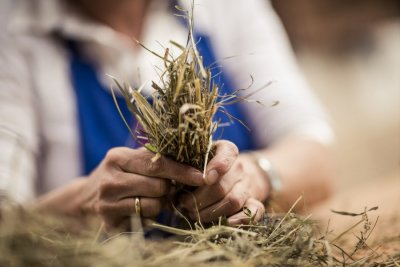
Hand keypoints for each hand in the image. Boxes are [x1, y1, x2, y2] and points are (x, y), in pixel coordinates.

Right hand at [79, 147, 204, 229]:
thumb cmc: (119, 175)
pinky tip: (141, 208)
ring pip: (154, 204)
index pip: (157, 163)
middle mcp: (110, 179)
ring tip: (151, 198)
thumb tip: (192, 158)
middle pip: (159, 186)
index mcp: (118, 157)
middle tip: (166, 187)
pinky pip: (145, 220)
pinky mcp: (110, 222)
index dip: (182, 171)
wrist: (86, 198)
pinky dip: (149, 215)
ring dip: (160, 203)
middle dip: (169, 188)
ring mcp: (107, 203)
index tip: (201, 176)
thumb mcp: (131, 160)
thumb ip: (156, 157)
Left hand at [180, 141, 269, 224]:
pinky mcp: (254, 202)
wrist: (235, 172)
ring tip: (195, 214)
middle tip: (184, 204)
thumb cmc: (207, 164)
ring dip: (211, 212)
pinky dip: (242, 219)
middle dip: (200, 199)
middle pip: (222, 186)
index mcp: (227, 151)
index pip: (227, 155)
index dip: (217, 166)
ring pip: (233, 201)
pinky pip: (255, 212)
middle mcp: (239, 167)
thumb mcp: (197, 157)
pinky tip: (227, 223)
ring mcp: (247, 185)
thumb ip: (187, 165)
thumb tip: (175, 182)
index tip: (206, 178)